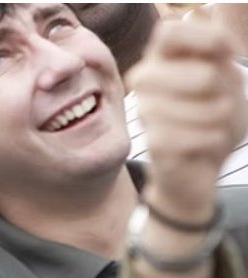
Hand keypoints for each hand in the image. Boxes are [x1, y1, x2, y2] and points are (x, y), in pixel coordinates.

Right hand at [129, 21, 246, 216]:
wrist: (198, 166)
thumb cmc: (210, 116)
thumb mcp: (225, 75)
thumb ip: (216, 47)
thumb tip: (207, 17)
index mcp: (161, 58)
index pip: (170, 32)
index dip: (206, 39)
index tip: (227, 53)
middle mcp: (145, 79)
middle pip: (204, 75)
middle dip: (226, 93)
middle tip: (217, 103)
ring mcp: (146, 110)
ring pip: (208, 109)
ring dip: (222, 121)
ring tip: (211, 126)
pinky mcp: (154, 141)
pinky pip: (202, 136)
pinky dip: (214, 141)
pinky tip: (204, 144)